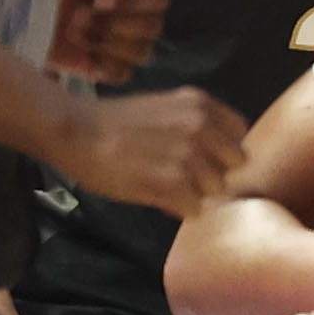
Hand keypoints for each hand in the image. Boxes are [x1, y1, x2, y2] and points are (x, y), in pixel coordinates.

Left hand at [48, 0, 166, 82]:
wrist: (4, 9)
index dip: (136, 1)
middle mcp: (127, 15)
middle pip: (154, 27)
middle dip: (117, 22)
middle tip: (79, 14)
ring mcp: (115, 44)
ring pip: (142, 52)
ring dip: (108, 41)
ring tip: (75, 31)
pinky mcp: (100, 67)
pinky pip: (123, 74)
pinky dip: (104, 63)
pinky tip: (80, 51)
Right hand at [57, 86, 246, 218]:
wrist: (74, 129)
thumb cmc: (113, 123)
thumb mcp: (163, 109)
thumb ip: (194, 128)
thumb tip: (218, 166)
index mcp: (201, 104)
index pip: (239, 135)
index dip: (222, 152)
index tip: (201, 158)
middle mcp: (201, 125)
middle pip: (234, 166)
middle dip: (213, 173)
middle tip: (182, 175)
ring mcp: (189, 154)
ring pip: (215, 191)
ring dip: (193, 193)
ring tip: (163, 184)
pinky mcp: (173, 181)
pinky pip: (195, 209)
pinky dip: (177, 208)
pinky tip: (155, 195)